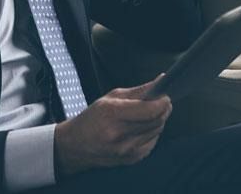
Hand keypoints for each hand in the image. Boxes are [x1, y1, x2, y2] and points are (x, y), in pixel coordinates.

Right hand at [53, 75, 171, 177]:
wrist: (74, 146)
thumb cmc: (92, 118)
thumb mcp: (110, 98)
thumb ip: (138, 91)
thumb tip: (162, 81)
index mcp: (112, 113)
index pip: (149, 110)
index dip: (162, 102)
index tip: (166, 96)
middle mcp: (119, 134)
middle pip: (156, 121)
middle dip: (163, 109)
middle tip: (163, 101)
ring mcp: (125, 150)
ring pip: (156, 131)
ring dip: (158, 120)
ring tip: (150, 113)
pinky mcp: (130, 159)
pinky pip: (151, 143)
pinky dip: (151, 133)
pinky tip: (142, 127)